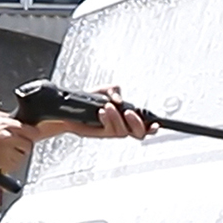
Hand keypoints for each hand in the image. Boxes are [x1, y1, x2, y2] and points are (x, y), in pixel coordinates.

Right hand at [0, 109, 39, 170]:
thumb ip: (5, 119)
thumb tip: (14, 121)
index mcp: (8, 123)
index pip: (31, 130)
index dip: (30, 135)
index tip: (27, 138)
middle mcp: (10, 136)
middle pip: (29, 145)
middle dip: (23, 147)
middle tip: (14, 148)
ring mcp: (7, 149)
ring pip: (22, 157)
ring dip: (15, 157)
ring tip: (3, 155)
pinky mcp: (1, 162)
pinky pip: (13, 166)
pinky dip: (8, 166)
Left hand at [32, 85, 155, 140]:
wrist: (66, 108)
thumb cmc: (86, 101)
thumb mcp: (103, 89)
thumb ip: (114, 90)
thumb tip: (119, 99)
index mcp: (125, 117)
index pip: (144, 125)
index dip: (151, 126)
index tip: (156, 124)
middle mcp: (119, 126)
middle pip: (138, 134)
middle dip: (137, 124)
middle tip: (130, 114)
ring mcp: (109, 131)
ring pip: (122, 132)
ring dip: (118, 119)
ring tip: (109, 107)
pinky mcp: (98, 133)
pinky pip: (108, 131)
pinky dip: (107, 120)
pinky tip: (102, 111)